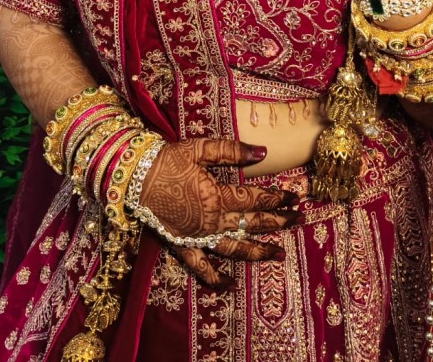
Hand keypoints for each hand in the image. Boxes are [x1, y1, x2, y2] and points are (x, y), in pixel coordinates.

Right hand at [140, 138, 300, 288]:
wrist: (132, 177)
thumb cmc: (167, 159)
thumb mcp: (200, 148)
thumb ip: (232, 151)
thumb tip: (263, 152)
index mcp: (216, 197)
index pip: (255, 200)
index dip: (277, 198)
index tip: (296, 197)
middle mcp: (210, 221)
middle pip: (251, 224)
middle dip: (278, 222)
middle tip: (300, 219)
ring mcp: (197, 237)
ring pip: (233, 248)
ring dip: (258, 252)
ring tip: (279, 254)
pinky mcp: (181, 245)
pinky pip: (199, 266)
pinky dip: (213, 277)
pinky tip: (228, 284)